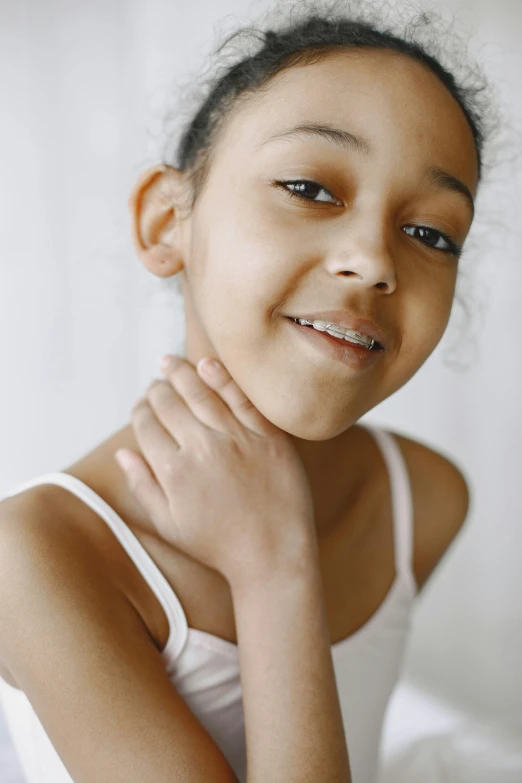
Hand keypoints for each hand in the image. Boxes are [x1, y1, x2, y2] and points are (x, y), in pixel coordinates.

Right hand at [115, 355, 315, 586]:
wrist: (273, 554)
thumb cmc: (218, 545)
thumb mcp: (170, 525)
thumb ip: (143, 486)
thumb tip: (122, 453)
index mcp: (174, 471)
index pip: (147, 426)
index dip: (139, 412)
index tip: (140, 408)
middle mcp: (202, 448)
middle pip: (170, 404)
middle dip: (156, 390)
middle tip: (154, 384)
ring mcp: (237, 439)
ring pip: (201, 392)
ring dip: (180, 373)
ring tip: (169, 362)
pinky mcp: (267, 436)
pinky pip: (241, 398)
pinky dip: (222, 378)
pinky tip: (207, 365)